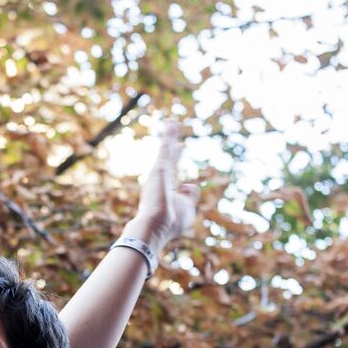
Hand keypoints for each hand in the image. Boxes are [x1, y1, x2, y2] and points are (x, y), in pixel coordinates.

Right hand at [123, 121, 199, 253]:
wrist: (156, 226)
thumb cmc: (171, 222)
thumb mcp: (187, 209)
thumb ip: (190, 196)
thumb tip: (190, 184)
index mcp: (166, 189)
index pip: (173, 168)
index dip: (177, 155)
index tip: (182, 145)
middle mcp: (160, 179)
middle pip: (168, 156)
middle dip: (172, 142)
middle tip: (174, 127)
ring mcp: (159, 174)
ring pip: (165, 150)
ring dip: (169, 135)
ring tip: (172, 121)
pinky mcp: (159, 169)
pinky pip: (165, 149)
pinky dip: (168, 137)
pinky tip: (170, 126)